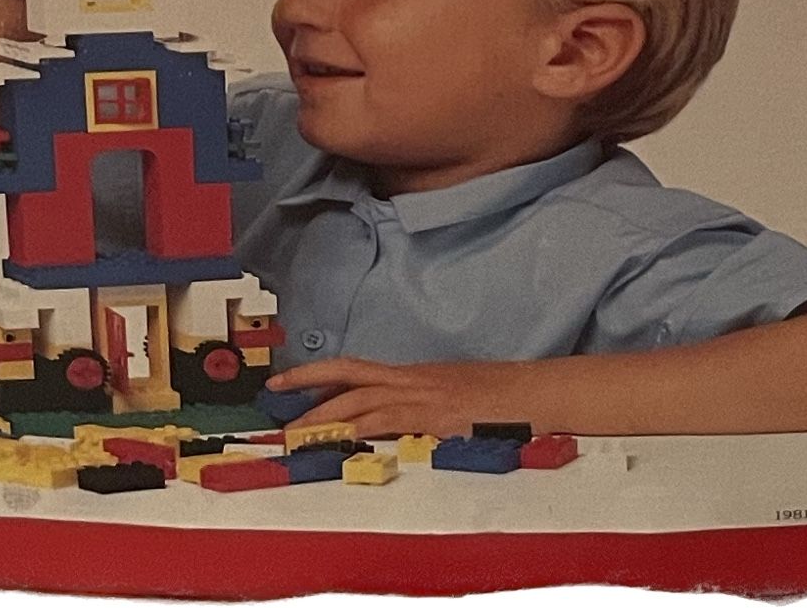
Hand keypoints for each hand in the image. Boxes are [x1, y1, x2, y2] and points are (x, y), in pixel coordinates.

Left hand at [266, 357, 536, 440]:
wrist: (532, 392)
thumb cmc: (501, 398)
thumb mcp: (454, 397)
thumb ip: (424, 406)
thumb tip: (401, 422)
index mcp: (414, 375)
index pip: (358, 371)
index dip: (323, 375)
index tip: (292, 383)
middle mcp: (411, 379)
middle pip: (348, 374)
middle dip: (308, 382)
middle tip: (274, 393)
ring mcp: (421, 394)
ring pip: (360, 397)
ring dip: (324, 412)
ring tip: (295, 428)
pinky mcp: (432, 415)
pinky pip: (387, 418)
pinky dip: (360, 425)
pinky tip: (341, 436)